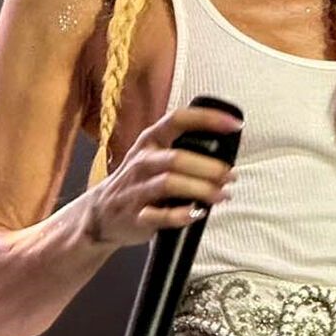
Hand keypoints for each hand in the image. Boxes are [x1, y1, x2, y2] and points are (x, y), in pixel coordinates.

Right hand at [84, 106, 239, 246]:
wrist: (100, 214)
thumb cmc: (139, 181)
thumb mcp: (154, 155)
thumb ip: (183, 150)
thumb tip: (227, 157)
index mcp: (150, 140)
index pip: (178, 120)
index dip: (207, 119)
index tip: (234, 125)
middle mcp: (142, 161)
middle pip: (178, 158)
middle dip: (209, 167)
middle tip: (230, 176)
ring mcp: (136, 188)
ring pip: (169, 184)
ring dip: (201, 189)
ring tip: (222, 195)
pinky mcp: (136, 216)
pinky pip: (160, 215)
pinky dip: (181, 215)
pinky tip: (197, 213)